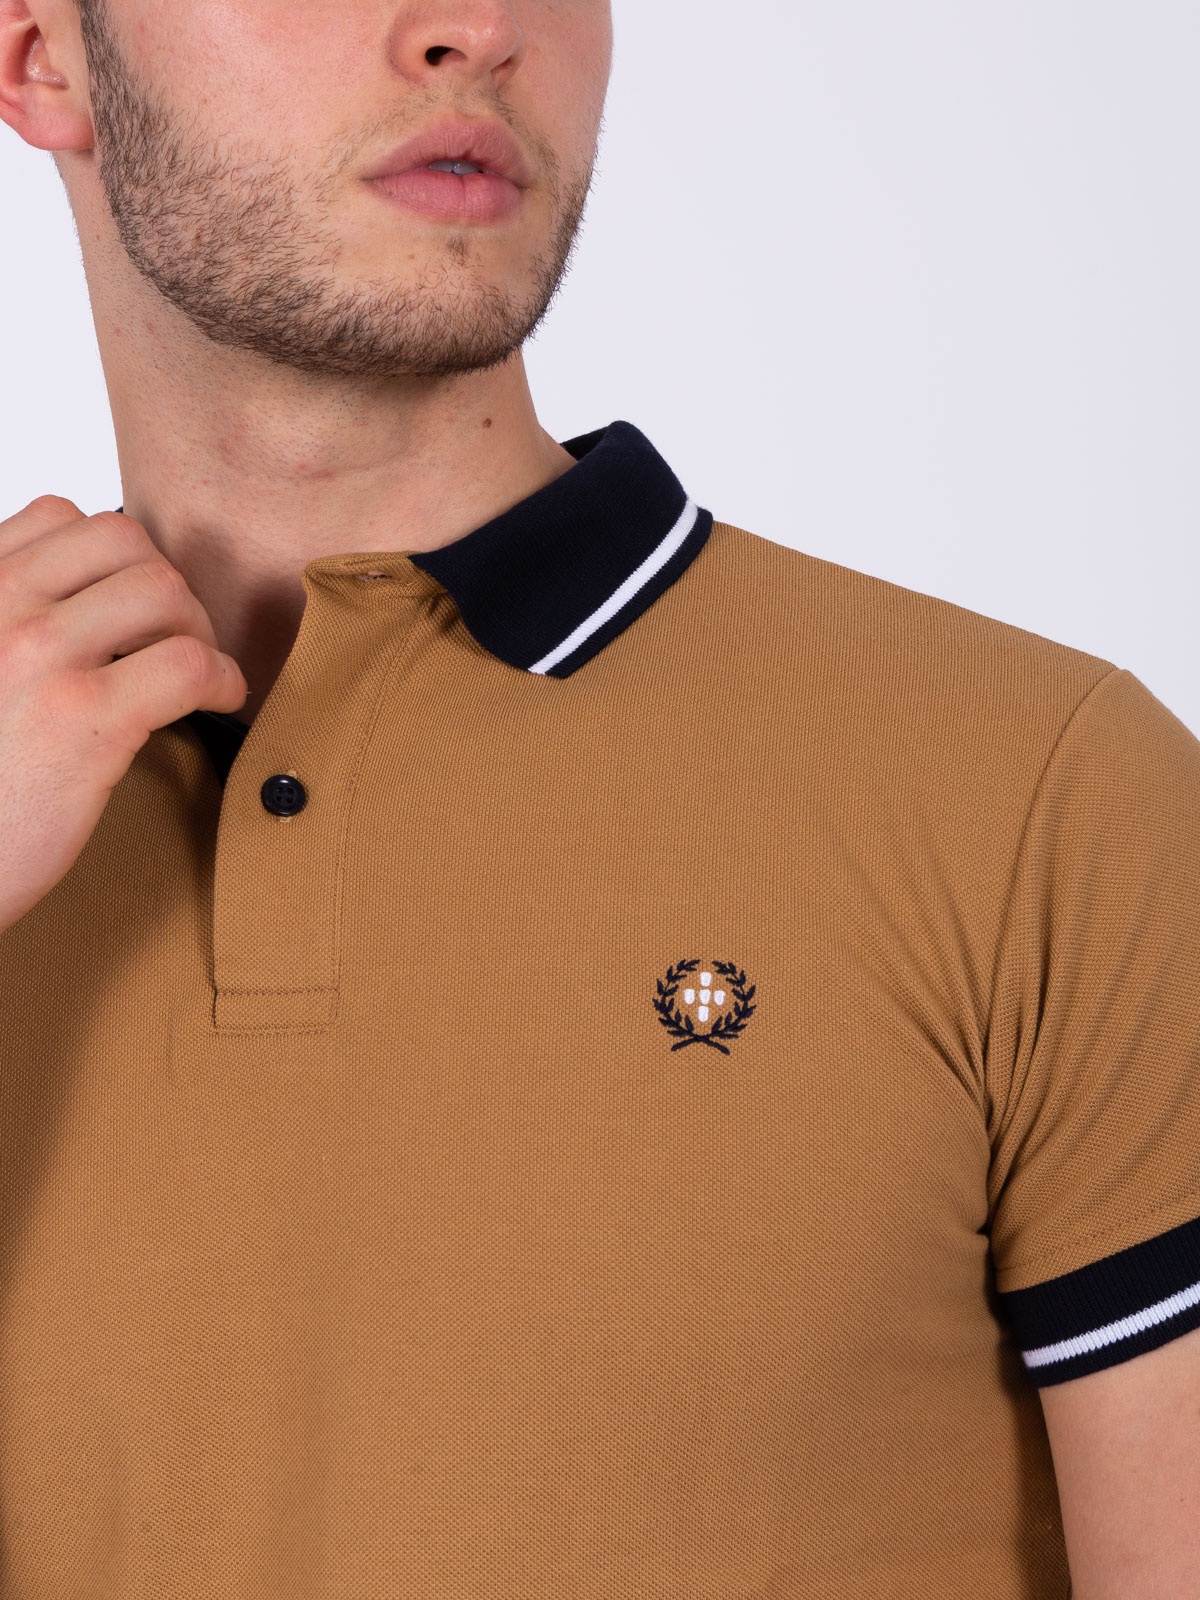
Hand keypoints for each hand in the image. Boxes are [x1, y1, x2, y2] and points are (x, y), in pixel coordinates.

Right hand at [0, 495, 246, 934]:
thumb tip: (82, 611)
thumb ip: (6, 626)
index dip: (115, 560)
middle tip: (173, 639)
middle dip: (165, 586)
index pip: (59, 516)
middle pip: (125, 543)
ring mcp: (37, 654)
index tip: (130, 608)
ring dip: (198, 629)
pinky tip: (216, 702)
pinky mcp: (84, 718)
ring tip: (194, 675)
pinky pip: (190, 663)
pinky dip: (223, 678)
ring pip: (165, 592)